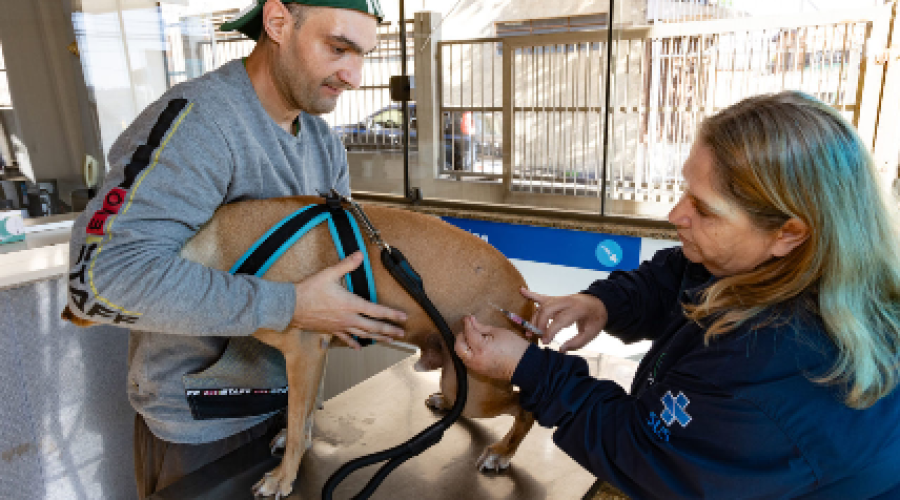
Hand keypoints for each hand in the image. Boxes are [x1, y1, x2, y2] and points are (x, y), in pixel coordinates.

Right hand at [291, 252, 406, 348]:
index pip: (376, 311)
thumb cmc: (309, 290)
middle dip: (389, 330)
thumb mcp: (329, 274)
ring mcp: (340, 326)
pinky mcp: (331, 330)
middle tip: (401, 333)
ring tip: (389, 340)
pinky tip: (359, 348)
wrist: (291, 307)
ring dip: (377, 337)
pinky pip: (346, 339)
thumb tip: (360, 254)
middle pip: (373, 327)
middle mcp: (348, 318)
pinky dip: (354, 343)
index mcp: (350, 304)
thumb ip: (346, 265)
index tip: (403, 317)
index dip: (391, 314)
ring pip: (363, 334)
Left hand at [454, 315, 529, 380]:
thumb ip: (482, 327)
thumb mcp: (499, 332)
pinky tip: (476, 347)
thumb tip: (471, 321)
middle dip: (461, 336)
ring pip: (461, 355)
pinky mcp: (479, 371)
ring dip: (464, 344)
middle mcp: (475, 359)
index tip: (467, 318)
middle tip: (469, 329)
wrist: (524, 366)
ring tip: (473, 337)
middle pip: (458, 346)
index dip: (467, 324)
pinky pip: (468, 360)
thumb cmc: (515, 347)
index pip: (468, 333)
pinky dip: (468, 352)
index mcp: (482, 348)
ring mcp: (476, 367)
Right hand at [521, 288, 607, 352]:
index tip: (545, 342)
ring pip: (542, 306)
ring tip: (529, 331)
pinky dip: (531, 294)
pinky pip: (541, 296)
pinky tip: (522, 291)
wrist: (599, 304)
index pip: (559, 320)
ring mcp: (560, 298)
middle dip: (539, 325)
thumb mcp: (592, 333)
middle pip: (547, 310)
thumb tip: (561, 349)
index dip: (550, 332)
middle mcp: (567, 301)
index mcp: (578, 309)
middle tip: (538, 337)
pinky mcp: (556, 298)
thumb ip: (576, 343)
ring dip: (534, 318)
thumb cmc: (595, 319)